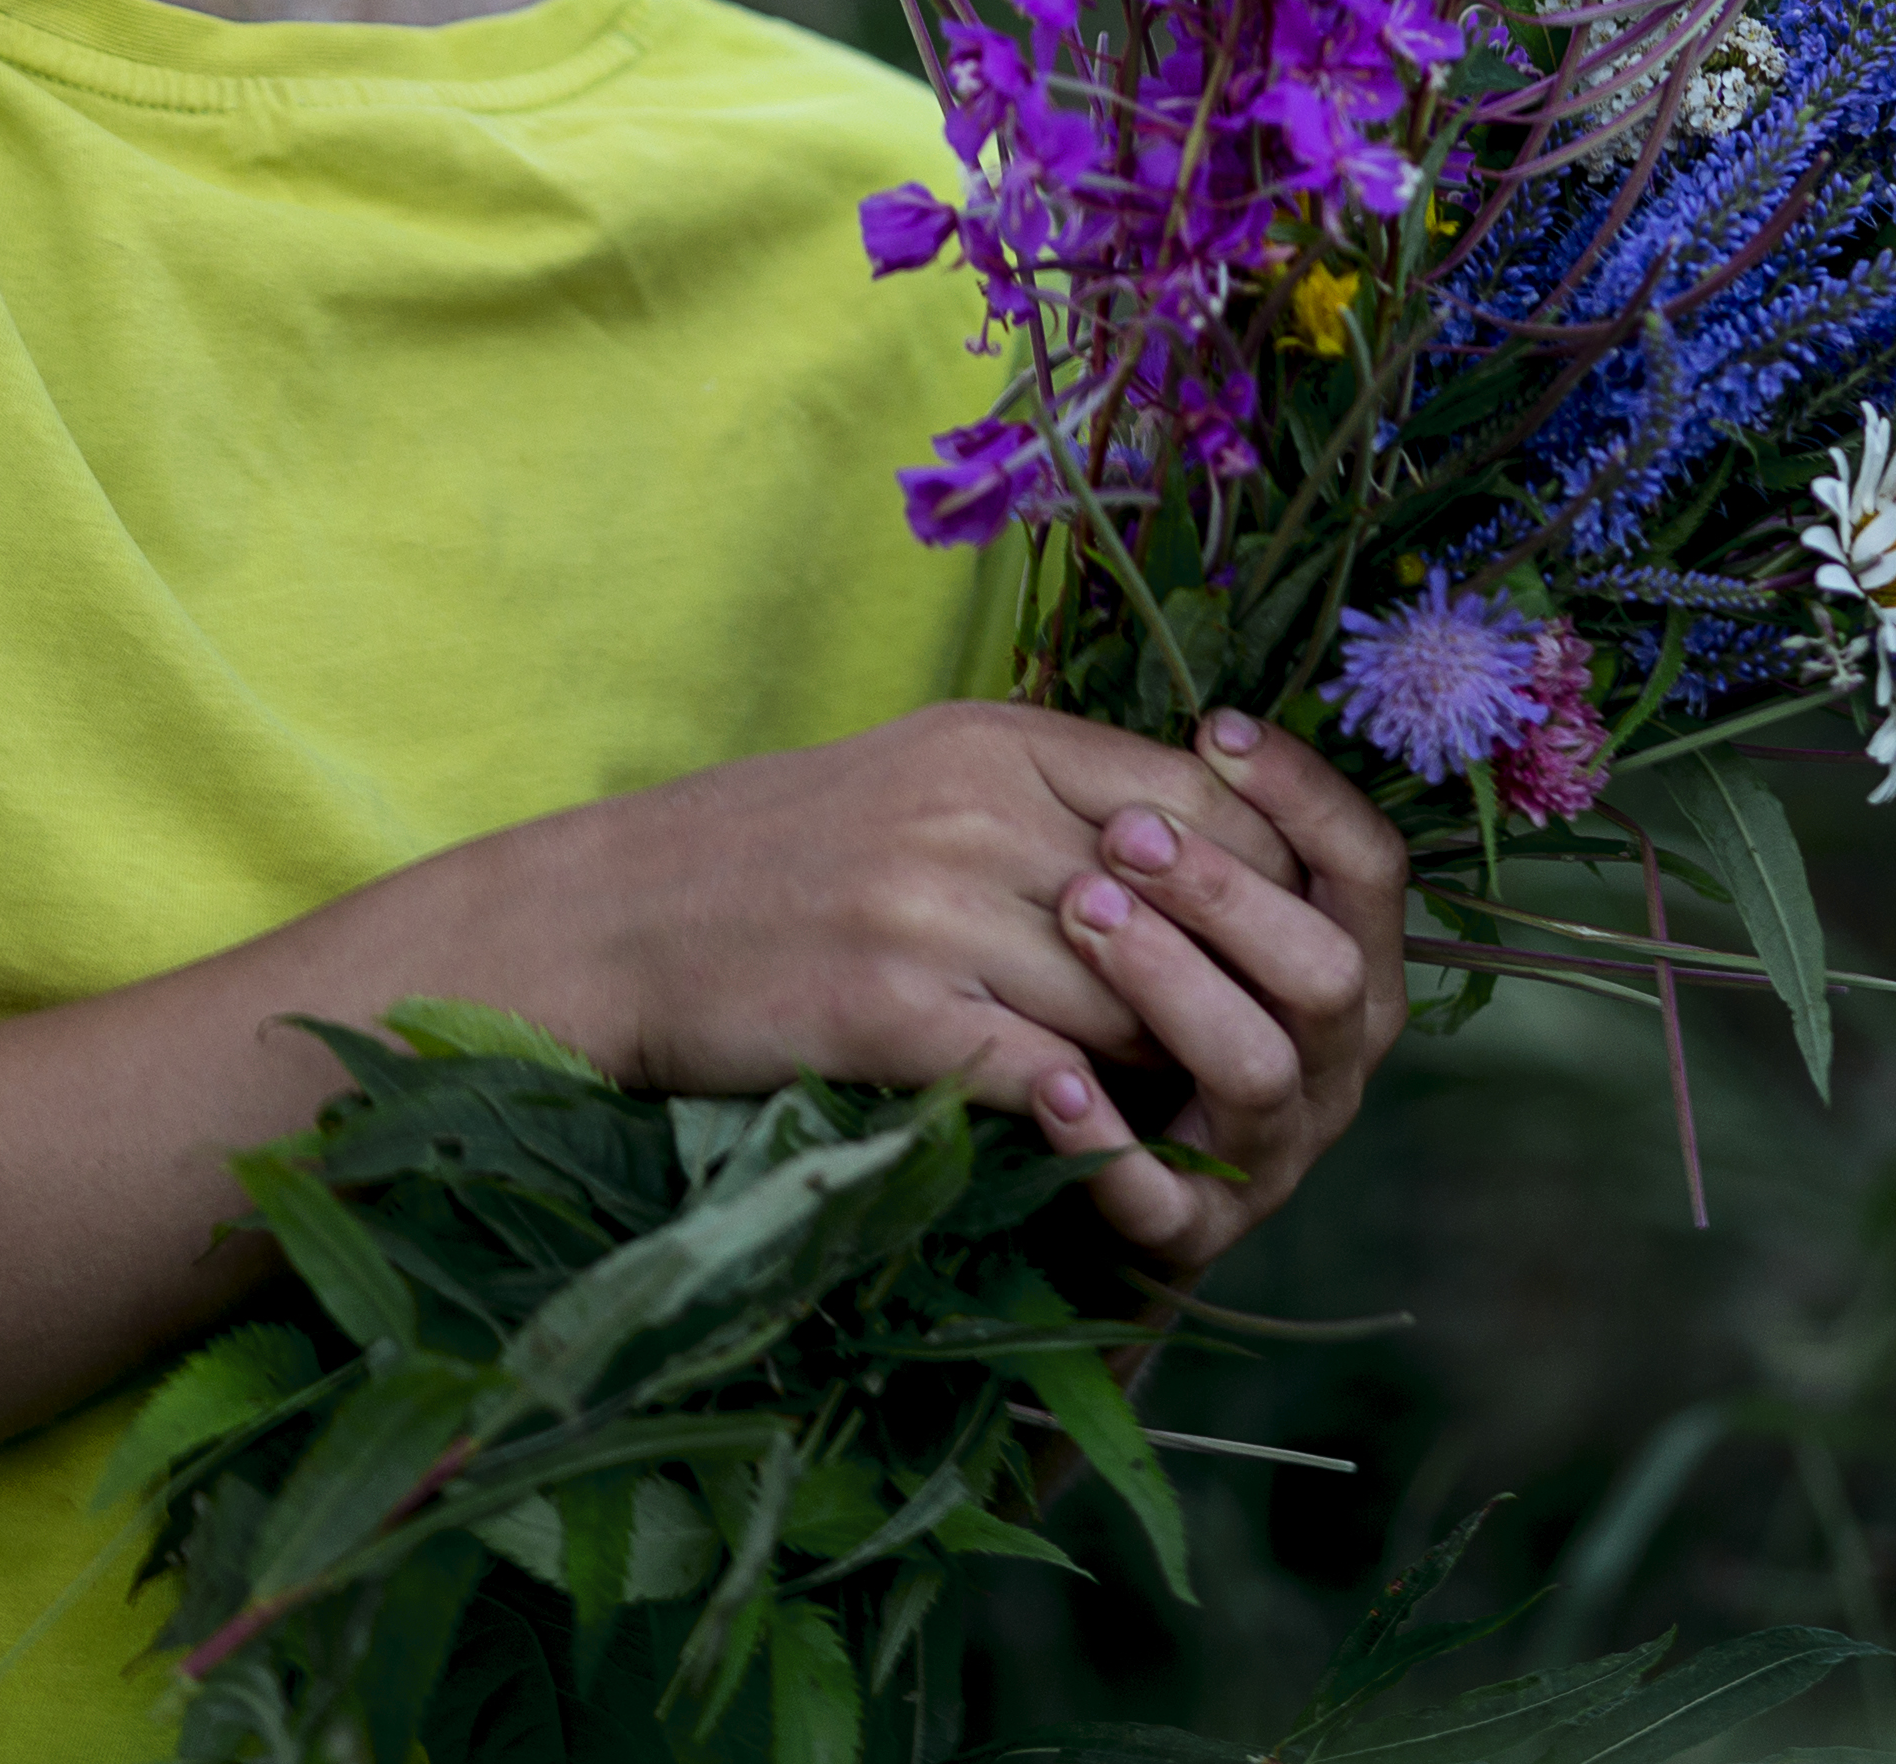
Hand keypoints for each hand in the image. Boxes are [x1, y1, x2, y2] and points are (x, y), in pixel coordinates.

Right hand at [565, 701, 1318, 1182]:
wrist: (615, 920)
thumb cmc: (778, 855)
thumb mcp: (923, 778)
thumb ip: (1056, 800)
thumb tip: (1202, 856)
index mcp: (998, 742)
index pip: (1203, 800)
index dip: (1262, 883)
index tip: (1281, 950)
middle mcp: (977, 810)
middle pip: (1184, 908)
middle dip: (1229, 989)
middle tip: (1263, 1053)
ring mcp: (932, 906)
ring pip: (1129, 1001)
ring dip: (1165, 1068)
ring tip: (1190, 1112)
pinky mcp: (891, 1007)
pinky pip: (1046, 1078)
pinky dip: (1093, 1126)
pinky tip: (1108, 1152)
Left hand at [1045, 708, 1407, 1268]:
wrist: (1095, 1177)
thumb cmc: (1143, 1002)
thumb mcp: (1196, 917)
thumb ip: (1212, 841)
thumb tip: (1204, 730)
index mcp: (1352, 968)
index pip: (1369, 869)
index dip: (1306, 796)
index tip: (1215, 730)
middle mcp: (1334, 1061)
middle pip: (1322, 968)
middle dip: (1228, 893)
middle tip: (1122, 834)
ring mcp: (1273, 1153)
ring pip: (1256, 1067)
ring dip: (1172, 986)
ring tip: (1081, 915)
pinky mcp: (1196, 1232)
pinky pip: (1165, 1198)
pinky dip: (1109, 1142)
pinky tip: (1049, 1083)